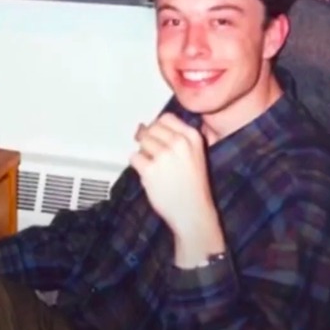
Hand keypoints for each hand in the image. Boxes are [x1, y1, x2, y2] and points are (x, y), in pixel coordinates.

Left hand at [129, 113, 224, 265]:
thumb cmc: (193, 185)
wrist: (193, 211)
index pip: (166, 118)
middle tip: (155, 156)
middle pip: (151, 128)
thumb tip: (141, 126)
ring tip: (156, 168)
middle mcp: (179, 142)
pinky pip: (134, 158)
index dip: (158, 127)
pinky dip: (138, 166)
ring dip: (144, 153)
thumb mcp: (195, 154)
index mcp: (192, 137)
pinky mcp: (150, 169)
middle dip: (149, 140)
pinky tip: (150, 175)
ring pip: (141, 142)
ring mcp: (163, 155)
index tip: (158, 138)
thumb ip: (176, 137)